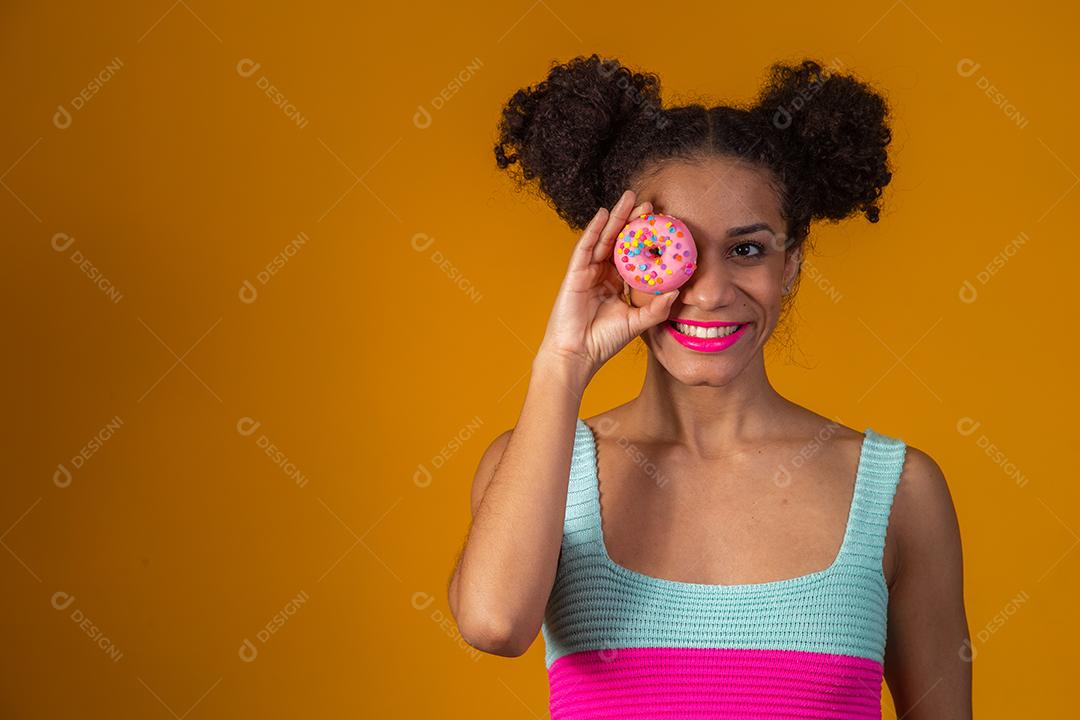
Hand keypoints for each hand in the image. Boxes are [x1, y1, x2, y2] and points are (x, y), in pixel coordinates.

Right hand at [535, 189, 678, 384]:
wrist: (578, 354)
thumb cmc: (604, 341)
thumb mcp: (637, 322)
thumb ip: (656, 308)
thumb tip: (678, 292)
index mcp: (617, 284)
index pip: (634, 255)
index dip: (646, 239)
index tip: (663, 225)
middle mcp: (603, 274)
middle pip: (619, 241)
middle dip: (633, 221)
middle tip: (650, 204)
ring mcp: (588, 271)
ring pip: (604, 238)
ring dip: (616, 217)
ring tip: (629, 197)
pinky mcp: (575, 272)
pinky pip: (585, 246)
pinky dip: (594, 230)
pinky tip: (604, 214)